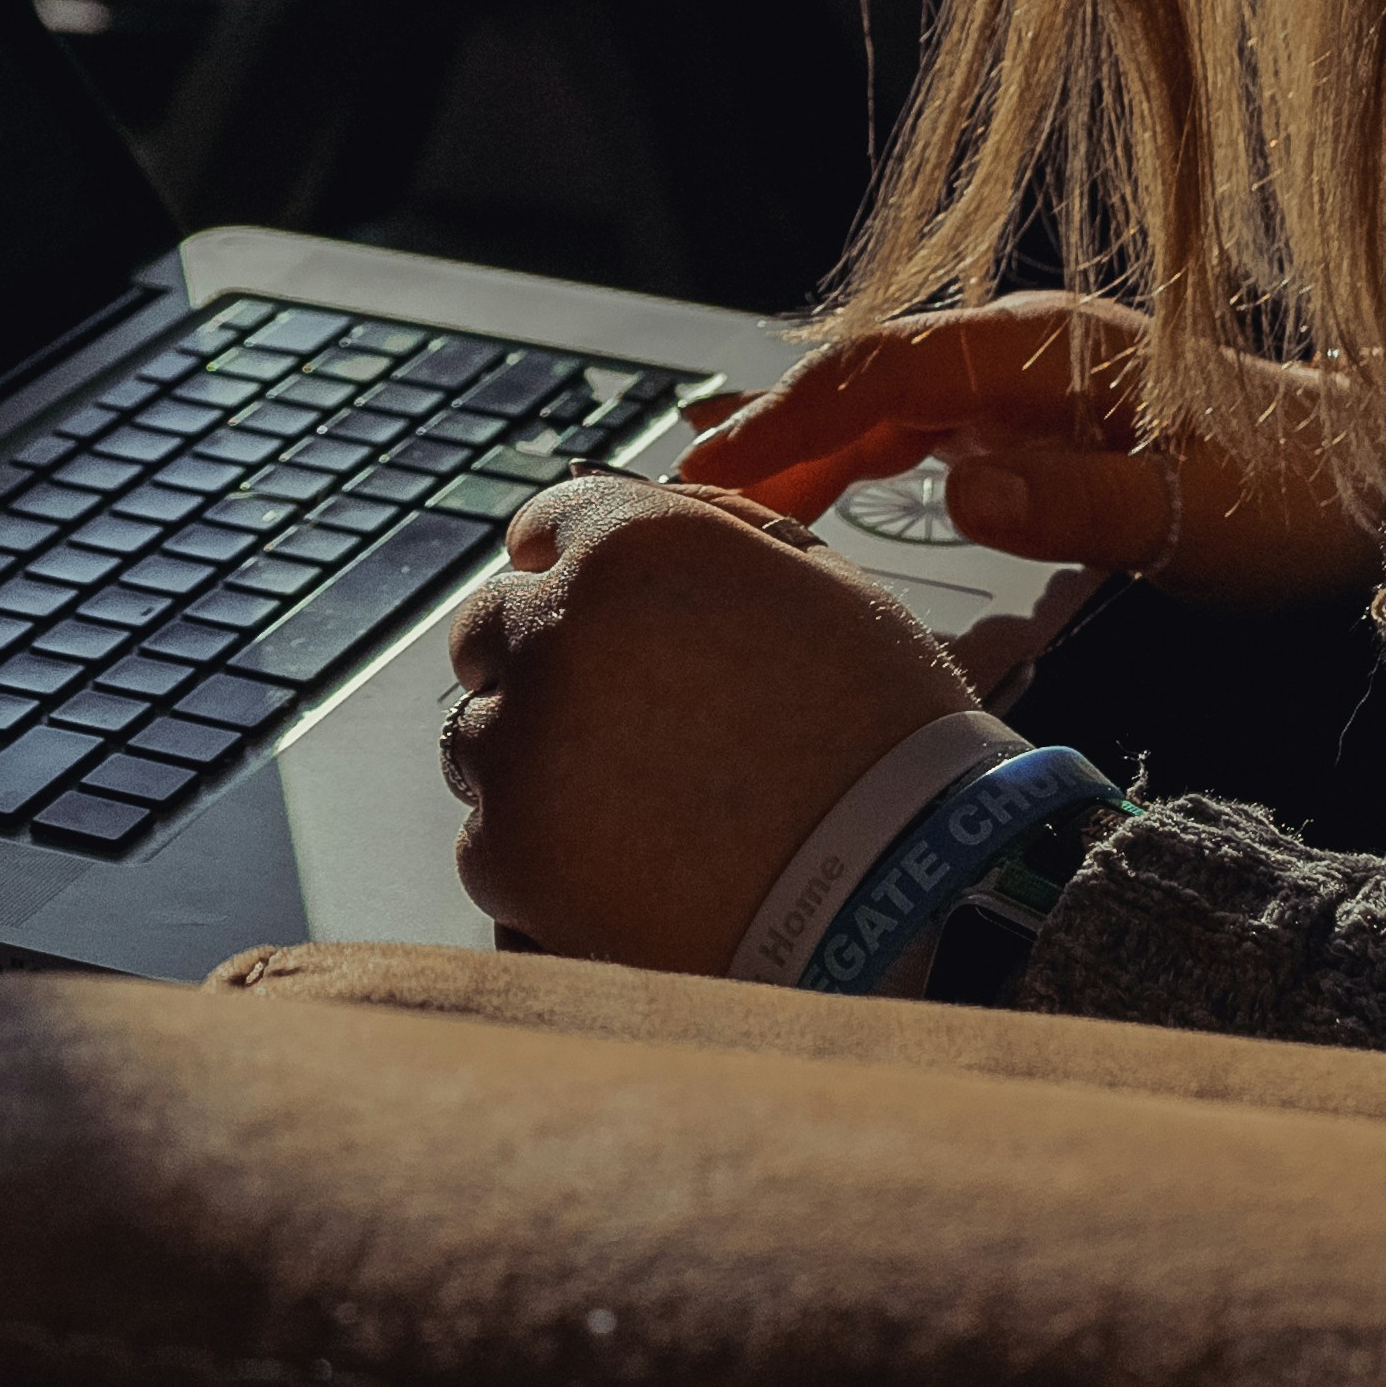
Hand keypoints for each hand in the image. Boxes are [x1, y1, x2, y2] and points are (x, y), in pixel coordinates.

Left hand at [436, 474, 975, 971]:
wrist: (903, 890)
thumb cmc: (883, 732)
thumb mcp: (820, 584)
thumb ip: (708, 530)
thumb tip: (625, 496)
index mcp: (629, 545)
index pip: (544, 528)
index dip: (574, 568)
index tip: (603, 615)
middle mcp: (555, 631)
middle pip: (491, 631)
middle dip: (542, 663)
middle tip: (629, 724)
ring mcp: (520, 747)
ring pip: (482, 738)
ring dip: (537, 758)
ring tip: (642, 805)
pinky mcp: (508, 853)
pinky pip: (490, 839)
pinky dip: (541, 854)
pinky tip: (631, 867)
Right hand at [672, 290, 1385, 604]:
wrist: (1368, 470)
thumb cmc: (1290, 492)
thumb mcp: (1189, 515)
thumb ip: (1073, 504)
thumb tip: (956, 488)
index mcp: (1040, 351)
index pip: (878, 375)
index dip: (785, 419)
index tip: (709, 470)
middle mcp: (1021, 352)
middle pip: (861, 383)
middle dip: (766, 431)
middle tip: (675, 498)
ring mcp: (1027, 383)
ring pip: (882, 407)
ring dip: (801, 448)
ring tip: (717, 501)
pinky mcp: (1040, 421)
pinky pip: (920, 432)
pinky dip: (852, 460)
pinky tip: (812, 498)